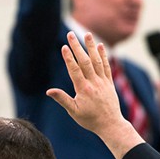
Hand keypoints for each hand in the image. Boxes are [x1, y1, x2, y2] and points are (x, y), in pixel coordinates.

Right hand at [47, 32, 143, 158]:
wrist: (110, 124)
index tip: (64, 46)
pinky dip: (103, 55)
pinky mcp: (109, 82)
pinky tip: (100, 45)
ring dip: (91, 47)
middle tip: (70, 34)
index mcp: (83, 90)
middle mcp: (94, 83)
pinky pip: (106, 66)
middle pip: (84, 61)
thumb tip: (49, 91)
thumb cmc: (90, 120)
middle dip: (77, 47)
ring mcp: (103, 81)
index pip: (75, 70)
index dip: (69, 57)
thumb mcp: (74, 112)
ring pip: (96, 61)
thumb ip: (62, 99)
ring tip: (87, 34)